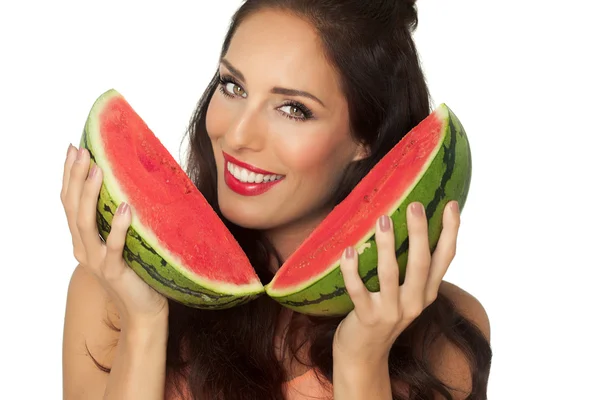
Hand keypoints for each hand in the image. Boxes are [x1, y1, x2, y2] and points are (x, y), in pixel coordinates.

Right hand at [61, 144, 167, 327]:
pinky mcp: (114, 271)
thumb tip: (127, 186)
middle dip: (76, 177)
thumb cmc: (137, 272)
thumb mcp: (122, 241)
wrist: (143, 309)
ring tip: (99, 170)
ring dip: (90, 194)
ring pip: (85, 223)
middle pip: (72, 208)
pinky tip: (124, 208)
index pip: (69, 202)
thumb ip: (115, 221)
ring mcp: (96, 261)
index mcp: (82, 240)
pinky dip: (118, 227)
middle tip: (83, 151)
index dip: (69, 175)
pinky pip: (113, 246)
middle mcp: (83, 249)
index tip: (74, 148)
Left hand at [333, 201, 459, 361]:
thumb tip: (413, 226)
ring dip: (387, 246)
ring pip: (390, 274)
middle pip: (421, 263)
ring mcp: (391, 312)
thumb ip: (413, 268)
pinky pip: (358, 291)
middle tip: (415, 205)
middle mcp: (414, 303)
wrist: (365, 353)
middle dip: (420, 233)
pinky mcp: (367, 318)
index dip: (450, 232)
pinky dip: (352, 270)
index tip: (451, 205)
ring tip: (382, 219)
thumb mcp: (407, 293)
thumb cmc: (384, 312)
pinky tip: (348, 250)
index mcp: (427, 293)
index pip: (444, 259)